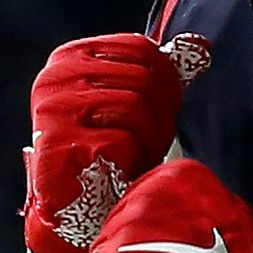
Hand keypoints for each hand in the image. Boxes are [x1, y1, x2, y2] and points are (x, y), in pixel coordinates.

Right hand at [24, 32, 206, 252]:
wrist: (73, 206)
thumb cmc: (107, 149)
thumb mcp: (129, 101)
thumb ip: (156, 73)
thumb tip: (198, 46)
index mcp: (70, 58)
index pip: (139, 48)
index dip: (167, 77)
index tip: (167, 104)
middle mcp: (56, 79)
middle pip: (142, 78)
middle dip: (161, 112)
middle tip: (155, 138)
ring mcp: (53, 111)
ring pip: (135, 105)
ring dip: (151, 137)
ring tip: (140, 153)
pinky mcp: (58, 145)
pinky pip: (122, 141)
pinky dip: (133, 158)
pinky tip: (123, 169)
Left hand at [73, 159, 252, 252]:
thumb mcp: (229, 210)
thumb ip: (200, 201)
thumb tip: (185, 210)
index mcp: (175, 175)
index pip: (145, 193)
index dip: (152, 222)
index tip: (162, 238)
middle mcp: (143, 195)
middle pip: (122, 217)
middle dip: (134, 241)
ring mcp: (121, 229)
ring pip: (105, 245)